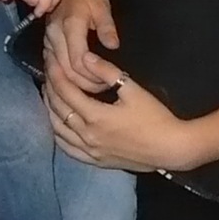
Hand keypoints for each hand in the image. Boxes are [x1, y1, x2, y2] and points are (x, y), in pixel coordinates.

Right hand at [44, 0, 123, 91]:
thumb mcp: (102, 7)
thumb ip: (107, 27)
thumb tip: (113, 46)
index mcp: (70, 25)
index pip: (78, 60)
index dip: (92, 74)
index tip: (108, 79)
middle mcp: (54, 35)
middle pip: (66, 70)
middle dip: (85, 84)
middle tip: (104, 87)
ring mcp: (47, 40)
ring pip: (57, 71)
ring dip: (75, 83)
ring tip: (94, 86)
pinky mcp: (46, 43)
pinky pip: (52, 66)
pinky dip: (64, 78)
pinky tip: (77, 83)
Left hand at [44, 57, 187, 171]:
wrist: (170, 148)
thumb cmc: (155, 117)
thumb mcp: (133, 89)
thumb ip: (107, 72)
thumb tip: (86, 58)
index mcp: (95, 116)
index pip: (66, 93)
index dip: (56, 76)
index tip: (51, 63)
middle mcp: (87, 135)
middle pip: (58, 111)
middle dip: (50, 91)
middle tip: (48, 76)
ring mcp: (90, 151)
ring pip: (58, 131)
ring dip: (50, 112)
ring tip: (49, 96)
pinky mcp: (96, 161)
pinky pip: (68, 149)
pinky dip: (58, 135)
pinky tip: (58, 126)